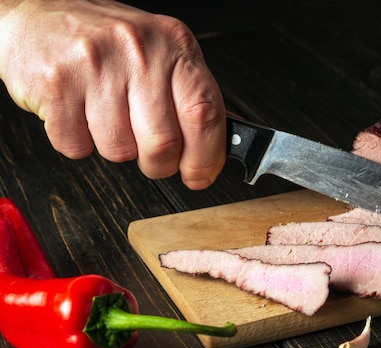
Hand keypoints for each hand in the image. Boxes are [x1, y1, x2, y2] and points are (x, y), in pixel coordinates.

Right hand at [0, 0, 225, 189]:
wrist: (37, 17)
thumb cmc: (106, 44)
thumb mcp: (160, 56)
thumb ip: (190, 97)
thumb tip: (220, 146)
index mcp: (174, 44)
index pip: (205, 113)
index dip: (206, 157)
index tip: (200, 175)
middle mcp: (139, 50)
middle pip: (163, 143)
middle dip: (158, 165)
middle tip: (152, 158)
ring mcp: (96, 64)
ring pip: (120, 150)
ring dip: (116, 149)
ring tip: (107, 117)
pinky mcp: (58, 83)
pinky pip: (77, 146)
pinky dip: (79, 143)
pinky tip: (80, 114)